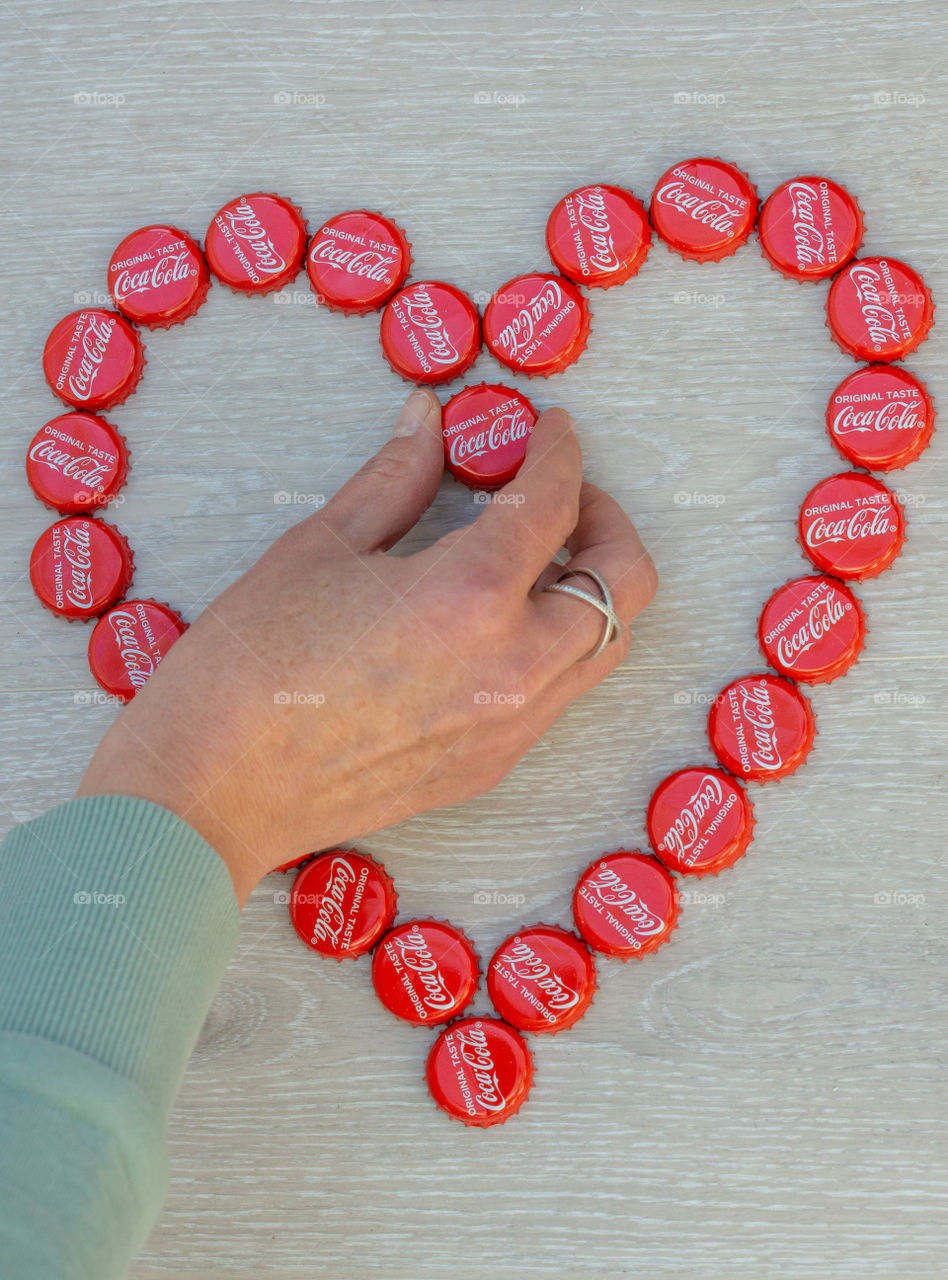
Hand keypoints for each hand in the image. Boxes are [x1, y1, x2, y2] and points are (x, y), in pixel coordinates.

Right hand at [77, 388, 656, 903]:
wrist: (213, 792)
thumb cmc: (247, 668)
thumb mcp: (319, 548)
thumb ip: (395, 479)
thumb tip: (428, 421)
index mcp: (467, 596)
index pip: (554, 503)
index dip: (560, 452)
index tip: (550, 430)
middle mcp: (513, 667)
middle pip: (626, 582)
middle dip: (608, 522)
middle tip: (563, 496)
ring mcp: (511, 727)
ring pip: (604, 646)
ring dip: (590, 589)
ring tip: (534, 559)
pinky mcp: (492, 765)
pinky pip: (559, 693)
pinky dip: (554, 644)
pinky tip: (496, 624)